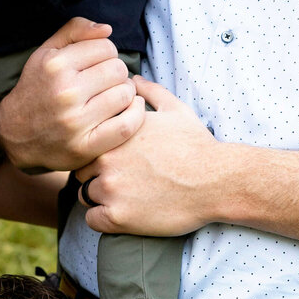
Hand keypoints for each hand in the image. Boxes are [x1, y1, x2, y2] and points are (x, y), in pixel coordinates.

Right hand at [0, 18, 144, 172]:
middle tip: (106, 81)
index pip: (106, 46)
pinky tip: (129, 109)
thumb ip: (75, 31)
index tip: (98, 63)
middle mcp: (65, 92)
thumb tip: (107, 29)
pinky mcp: (85, 146)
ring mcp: (75, 121)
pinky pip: (126, 125)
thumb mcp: (46, 52)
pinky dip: (135, 114)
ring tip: (113, 95)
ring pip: (126, 94)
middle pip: (118, 69)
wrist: (16, 134)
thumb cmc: (37, 88)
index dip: (106, 53)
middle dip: (116, 72)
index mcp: (55, 65)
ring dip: (125, 93)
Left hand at [76, 78, 224, 236]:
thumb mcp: (175, 110)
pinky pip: (93, 220)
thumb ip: (150, 92)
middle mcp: (107, 158)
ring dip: (100, 198)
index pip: (87, 143)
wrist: (216, 181)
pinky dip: (104, 219)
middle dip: (97, 176)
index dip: (100, 154)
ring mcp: (111, 188)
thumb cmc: (197, 146)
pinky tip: (124, 214)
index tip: (117, 162)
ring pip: (85, 195)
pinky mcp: (118, 216)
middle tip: (122, 183)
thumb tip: (134, 78)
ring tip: (126, 199)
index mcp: (115, 133)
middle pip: (83, 171)